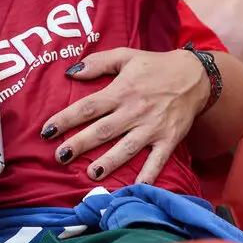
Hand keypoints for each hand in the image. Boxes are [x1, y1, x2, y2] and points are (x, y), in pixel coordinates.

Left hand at [40, 48, 208, 183]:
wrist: (195, 76)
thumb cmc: (155, 65)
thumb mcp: (126, 55)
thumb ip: (98, 62)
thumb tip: (71, 72)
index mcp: (121, 91)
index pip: (88, 107)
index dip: (66, 119)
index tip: (47, 131)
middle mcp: (134, 111)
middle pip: (102, 131)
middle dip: (79, 144)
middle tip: (60, 157)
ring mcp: (152, 127)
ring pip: (126, 148)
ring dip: (109, 162)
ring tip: (91, 174)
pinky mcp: (169, 139)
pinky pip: (157, 160)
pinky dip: (148, 175)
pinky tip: (136, 187)